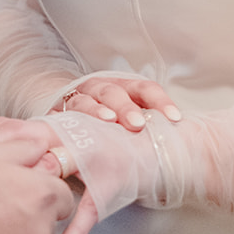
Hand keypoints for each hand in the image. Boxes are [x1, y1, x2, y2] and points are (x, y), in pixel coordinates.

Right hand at [53, 74, 180, 132]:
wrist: (68, 123)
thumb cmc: (107, 127)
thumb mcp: (127, 123)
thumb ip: (147, 130)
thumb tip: (176, 146)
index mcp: (124, 88)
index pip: (145, 88)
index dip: (160, 101)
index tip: (174, 119)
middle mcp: (100, 89)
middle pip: (115, 92)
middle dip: (127, 107)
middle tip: (137, 125)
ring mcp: (77, 99)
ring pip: (87, 100)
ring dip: (98, 110)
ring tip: (108, 120)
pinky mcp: (57, 115)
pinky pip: (63, 115)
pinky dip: (71, 120)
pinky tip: (78, 129)